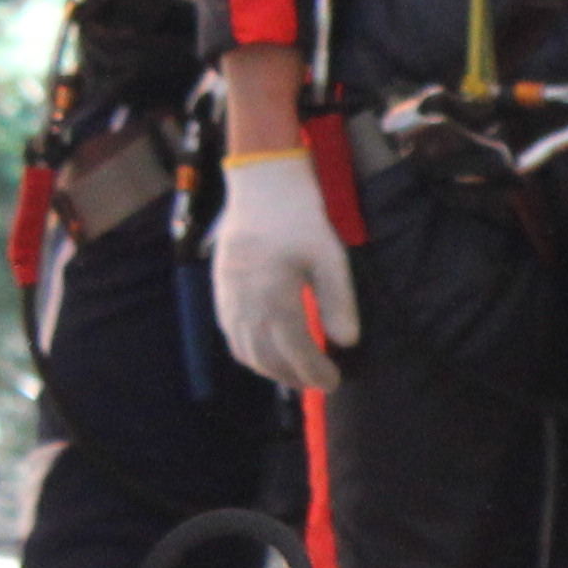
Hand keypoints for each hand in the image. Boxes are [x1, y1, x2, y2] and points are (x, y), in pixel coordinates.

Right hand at [210, 152, 354, 392]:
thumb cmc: (299, 216)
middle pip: (267, 359)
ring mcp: (228, 298)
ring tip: (294, 373)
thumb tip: (347, 342)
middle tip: (318, 382)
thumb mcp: (329, 255)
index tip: (334, 383)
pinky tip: (265, 351)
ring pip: (244, 351)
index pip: (295, 351)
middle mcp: (246, 304)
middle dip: (293, 377)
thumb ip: (338, 300)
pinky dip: (248, 352)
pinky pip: (229, 334)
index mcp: (274, 297)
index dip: (314, 372)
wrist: (260, 184)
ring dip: (269, 369)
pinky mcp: (220, 290)